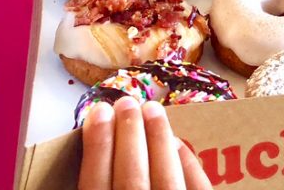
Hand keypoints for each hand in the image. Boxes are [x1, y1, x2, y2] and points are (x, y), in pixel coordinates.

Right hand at [79, 96, 210, 189]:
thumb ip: (96, 181)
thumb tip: (95, 141)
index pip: (95, 185)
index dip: (97, 145)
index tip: (99, 110)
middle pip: (131, 179)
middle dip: (129, 135)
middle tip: (126, 102)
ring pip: (166, 180)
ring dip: (158, 140)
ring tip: (152, 109)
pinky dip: (188, 166)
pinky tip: (178, 142)